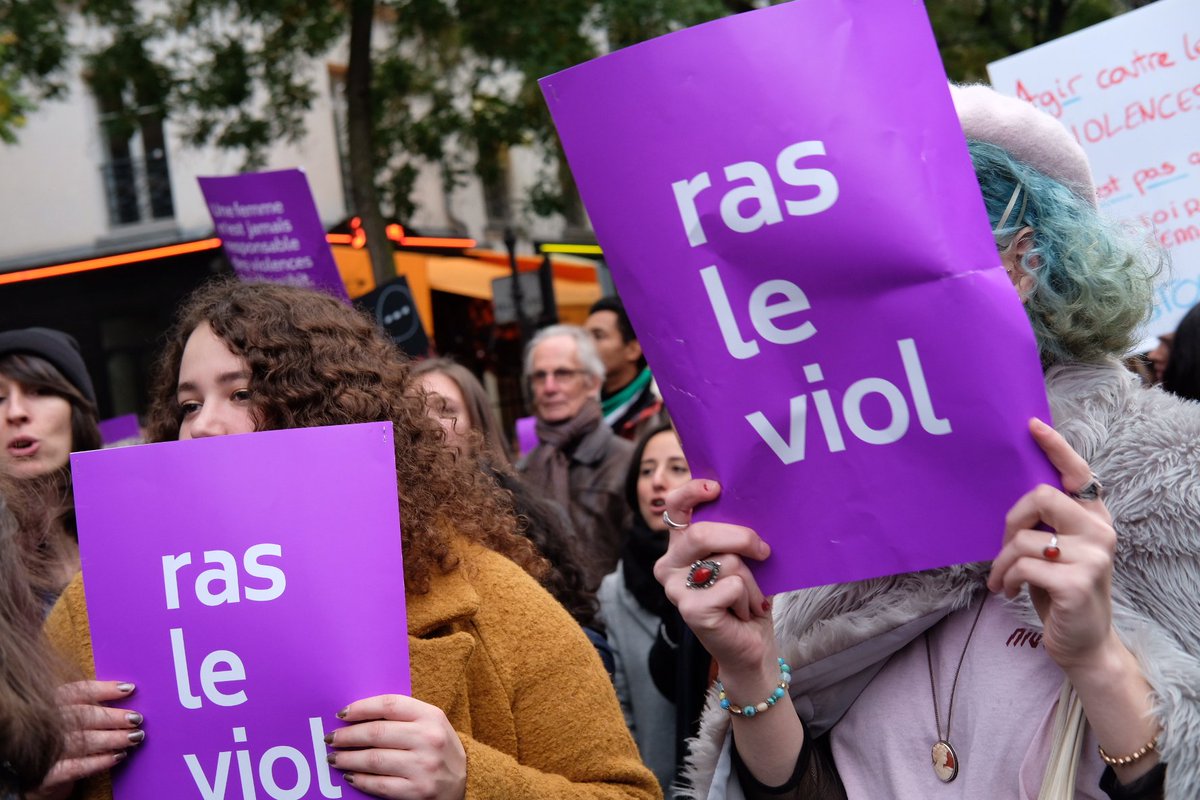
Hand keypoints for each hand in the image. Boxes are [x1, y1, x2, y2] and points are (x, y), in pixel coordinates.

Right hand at [34, 681, 143, 794]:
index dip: (104, 689)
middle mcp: (43, 723)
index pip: (78, 691)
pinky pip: (77, 767)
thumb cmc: (64, 737)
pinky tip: (119, 755)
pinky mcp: (47, 775)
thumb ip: (92, 704)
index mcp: (50, 702)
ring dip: (113, 738)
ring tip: (135, 737)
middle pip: (82, 716)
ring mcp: (43, 750)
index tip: (129, 689)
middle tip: (137, 718)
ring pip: (82, 741)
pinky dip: (100, 761)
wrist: (38, 776)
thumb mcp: (72, 717)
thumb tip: (128, 694)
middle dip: (113, 717)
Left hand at [326, 695, 465, 799]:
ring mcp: (424, 766)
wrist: (467, 781)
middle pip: (377, 732)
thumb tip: (357, 716)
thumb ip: (402, 717)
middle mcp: (429, 739)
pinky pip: (379, 785)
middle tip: (331, 738)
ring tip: (334, 758)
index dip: (361, 707)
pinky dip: (360, 780)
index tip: (342, 713)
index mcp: (431, 716)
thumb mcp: (430, 724)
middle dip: (347, 736)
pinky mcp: (418, 791)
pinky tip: (350, 776)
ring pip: (374, 759)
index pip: (389, 705)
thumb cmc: (440, 748)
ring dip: (348, 758)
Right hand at [653, 479, 775, 681]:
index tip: (716, 488)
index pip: (675, 507)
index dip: (691, 492)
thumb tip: (752, 508)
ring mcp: (675, 588)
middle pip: (703, 533)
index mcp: (679, 545)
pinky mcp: (689, 610)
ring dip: (752, 581)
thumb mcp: (740, 557)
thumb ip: (734, 535)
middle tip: (764, 550)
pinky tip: (742, 613)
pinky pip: (732, 587)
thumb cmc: (745, 597)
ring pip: (726, 562)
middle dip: (741, 538)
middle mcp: (669, 564)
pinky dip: (748, 599)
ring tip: (750, 598)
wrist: (750, 645)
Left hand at [987, 418, 1117, 671]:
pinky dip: (1006, 580)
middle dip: (1010, 521)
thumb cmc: (1061, 590)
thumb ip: (1048, 523)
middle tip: (1003, 548)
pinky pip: (1022, 566)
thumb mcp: (1059, 551)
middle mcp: (1100, 531)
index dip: (1056, 447)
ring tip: (1002, 579)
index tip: (1032, 426)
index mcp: (1094, 518)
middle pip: (1040, 496)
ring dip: (1001, 563)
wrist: (1084, 643)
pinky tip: (1009, 591)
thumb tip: (1013, 495)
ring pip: (1023, 539)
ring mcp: (1092, 557)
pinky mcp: (1076, 582)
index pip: (1078, 473)